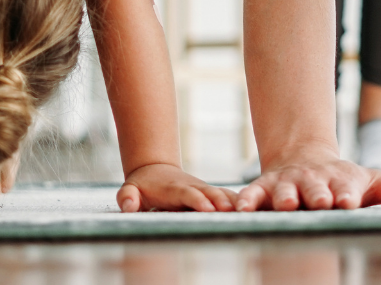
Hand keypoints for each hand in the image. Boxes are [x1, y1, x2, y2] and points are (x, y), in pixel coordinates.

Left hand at [117, 163, 237, 211]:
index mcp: (173, 188)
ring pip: (221, 193)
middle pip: (209, 193)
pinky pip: (227, 196)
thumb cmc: (141, 185)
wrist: (154, 169)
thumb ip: (126, 197)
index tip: (208, 208)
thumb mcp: (129, 189)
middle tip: (233, 211)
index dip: (197, 200)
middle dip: (221, 201)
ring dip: (234, 201)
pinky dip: (239, 202)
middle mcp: (191, 186)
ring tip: (249, 211)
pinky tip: (254, 210)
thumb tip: (129, 206)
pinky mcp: (210, 193)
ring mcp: (202, 188)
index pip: (186, 194)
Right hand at [235, 149, 380, 210]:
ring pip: (286, 190)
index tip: (349, 202)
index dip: (347, 193)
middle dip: (318, 194)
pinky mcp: (265, 188)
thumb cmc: (344, 180)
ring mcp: (288, 183)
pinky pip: (254, 194)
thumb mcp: (375, 183)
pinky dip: (248, 201)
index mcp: (341, 181)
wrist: (305, 158)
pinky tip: (242, 211)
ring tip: (287, 205)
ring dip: (286, 197)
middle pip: (315, 187)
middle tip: (321, 202)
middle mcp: (313, 181)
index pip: (345, 187)